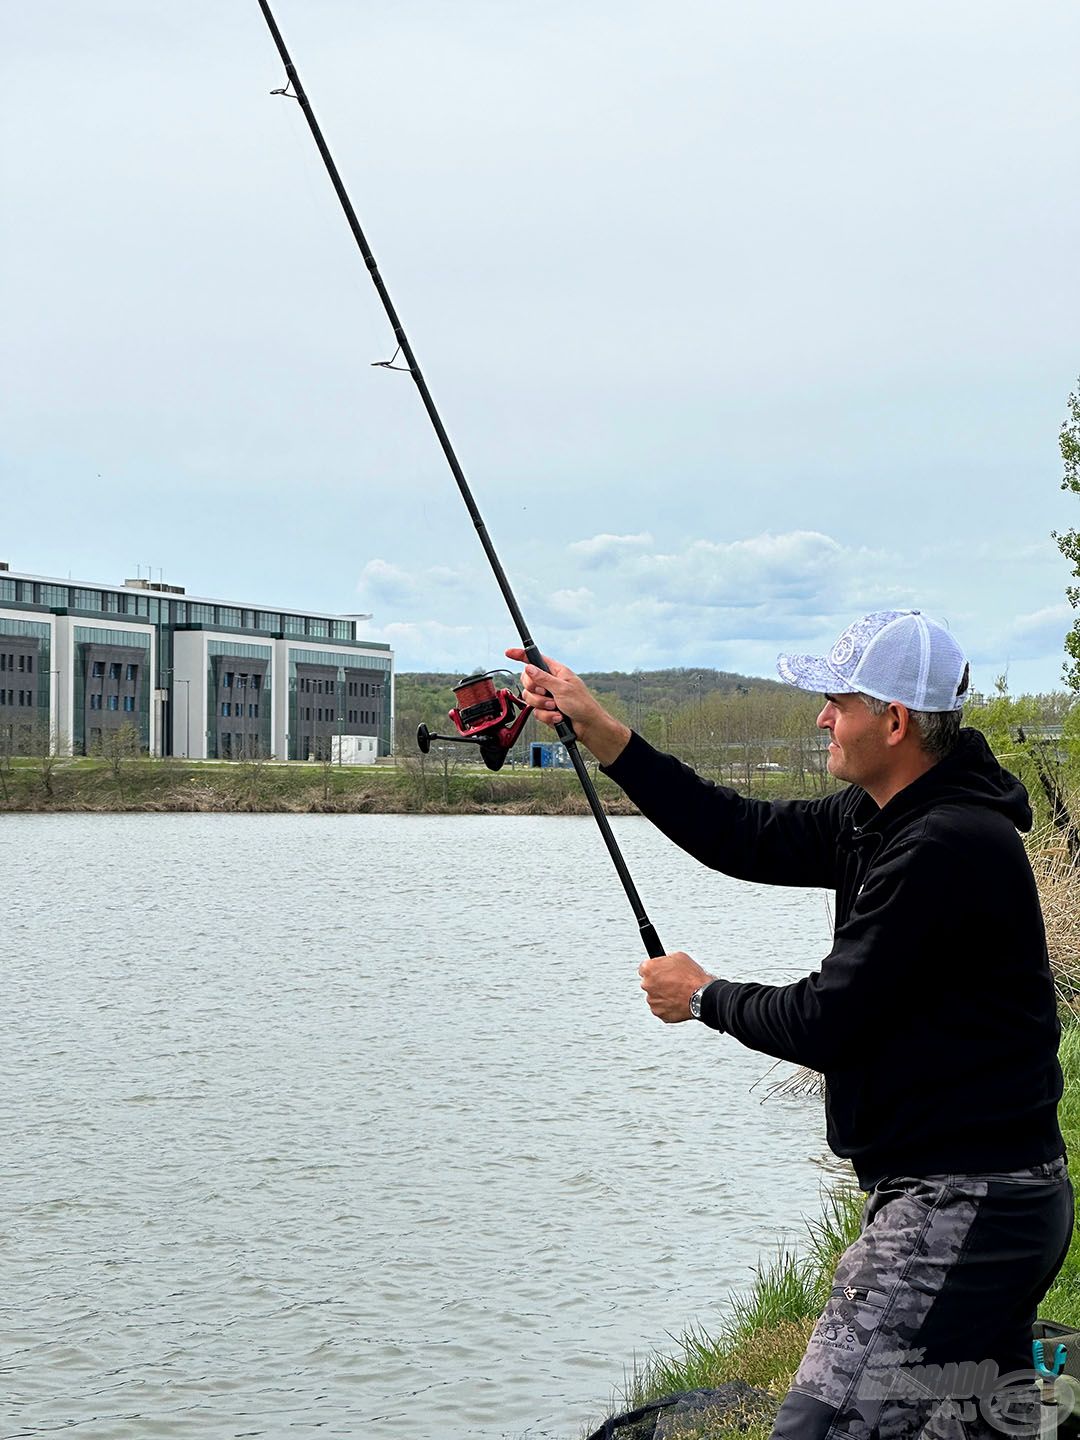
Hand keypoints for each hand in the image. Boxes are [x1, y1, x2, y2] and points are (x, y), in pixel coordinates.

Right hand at [504, 648, 630, 763]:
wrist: (587, 727)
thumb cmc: (583, 705)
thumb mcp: (562, 688)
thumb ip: (543, 678)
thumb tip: (529, 668)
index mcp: (556, 672)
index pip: (535, 659)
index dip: (521, 655)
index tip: (509, 653)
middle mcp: (550, 683)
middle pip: (528, 681)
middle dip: (535, 690)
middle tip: (546, 693)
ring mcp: (547, 697)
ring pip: (530, 698)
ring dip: (542, 705)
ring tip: (555, 707)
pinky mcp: (546, 710)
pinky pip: (536, 712)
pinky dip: (546, 716)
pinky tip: (558, 716)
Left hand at [638, 952, 714, 1023]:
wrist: (702, 996)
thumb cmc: (692, 977)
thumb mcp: (679, 957)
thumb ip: (666, 959)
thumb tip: (664, 961)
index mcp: (649, 969)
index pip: (644, 968)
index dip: (654, 970)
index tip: (660, 972)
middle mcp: (647, 985)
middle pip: (649, 983)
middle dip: (658, 983)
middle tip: (672, 983)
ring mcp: (652, 1000)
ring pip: (654, 997)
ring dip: (662, 995)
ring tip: (677, 993)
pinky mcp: (659, 1013)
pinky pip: (660, 1008)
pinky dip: (667, 1006)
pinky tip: (677, 1001)